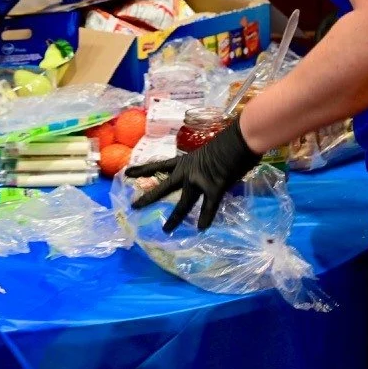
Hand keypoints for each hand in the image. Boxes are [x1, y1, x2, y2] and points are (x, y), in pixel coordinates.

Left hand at [126, 116, 260, 231]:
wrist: (240, 139)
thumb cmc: (228, 142)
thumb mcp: (208, 154)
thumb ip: (204, 166)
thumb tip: (208, 172)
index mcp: (185, 162)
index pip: (159, 166)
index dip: (143, 170)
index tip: (126, 173)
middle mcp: (187, 172)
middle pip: (164, 187)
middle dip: (148, 198)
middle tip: (133, 207)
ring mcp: (199, 180)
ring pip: (183, 204)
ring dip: (175, 218)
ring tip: (166, 230)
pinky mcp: (214, 188)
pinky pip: (209, 207)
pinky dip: (206, 218)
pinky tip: (201, 228)